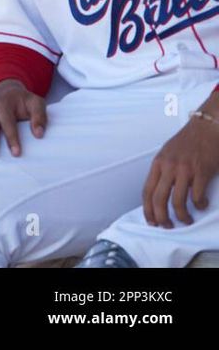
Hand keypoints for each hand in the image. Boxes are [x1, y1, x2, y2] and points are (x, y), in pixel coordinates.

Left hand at [142, 109, 218, 228]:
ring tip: (186, 220)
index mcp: (158, 163)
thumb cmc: (188, 141)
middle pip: (158, 199)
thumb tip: (159, 191)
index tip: (151, 221)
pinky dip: (199, 205)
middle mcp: (168, 167)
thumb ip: (162, 170)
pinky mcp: (202, 172)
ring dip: (182, 216)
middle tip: (167, 226)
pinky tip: (201, 206)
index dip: (147, 209)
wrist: (207, 126)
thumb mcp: (167, 153)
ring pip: (177, 201)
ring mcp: (185, 169)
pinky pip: (197, 196)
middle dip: (161, 217)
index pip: (146, 190)